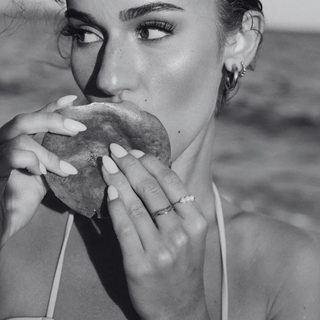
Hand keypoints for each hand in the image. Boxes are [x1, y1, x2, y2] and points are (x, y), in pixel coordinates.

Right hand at [0, 95, 84, 246]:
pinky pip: (11, 155)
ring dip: (49, 154)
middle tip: (79, 129)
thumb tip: (76, 154)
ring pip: (21, 138)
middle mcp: (2, 145)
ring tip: (66, 169)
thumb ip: (52, 163)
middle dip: (54, 120)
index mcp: (15, 145)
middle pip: (25, 120)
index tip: (72, 99)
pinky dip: (30, 160)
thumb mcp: (42, 179)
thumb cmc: (18, 202)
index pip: (34, 120)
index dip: (52, 107)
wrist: (0, 225)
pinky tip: (41, 173)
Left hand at [102, 143, 209, 319]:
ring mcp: (161, 250)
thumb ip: (177, 207)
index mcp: (197, 222)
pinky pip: (124, 226)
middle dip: (131, 165)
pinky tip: (109, 190)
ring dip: (118, 179)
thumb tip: (151, 172)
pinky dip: (115, 205)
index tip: (135, 150)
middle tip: (116, 151)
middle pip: (152, 189)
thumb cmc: (182, 266)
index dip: (150, 162)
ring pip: (136, 204)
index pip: (172, 182)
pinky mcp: (140, 264)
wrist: (179, 309)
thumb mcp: (190, 234)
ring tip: (107, 164)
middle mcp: (182, 234)